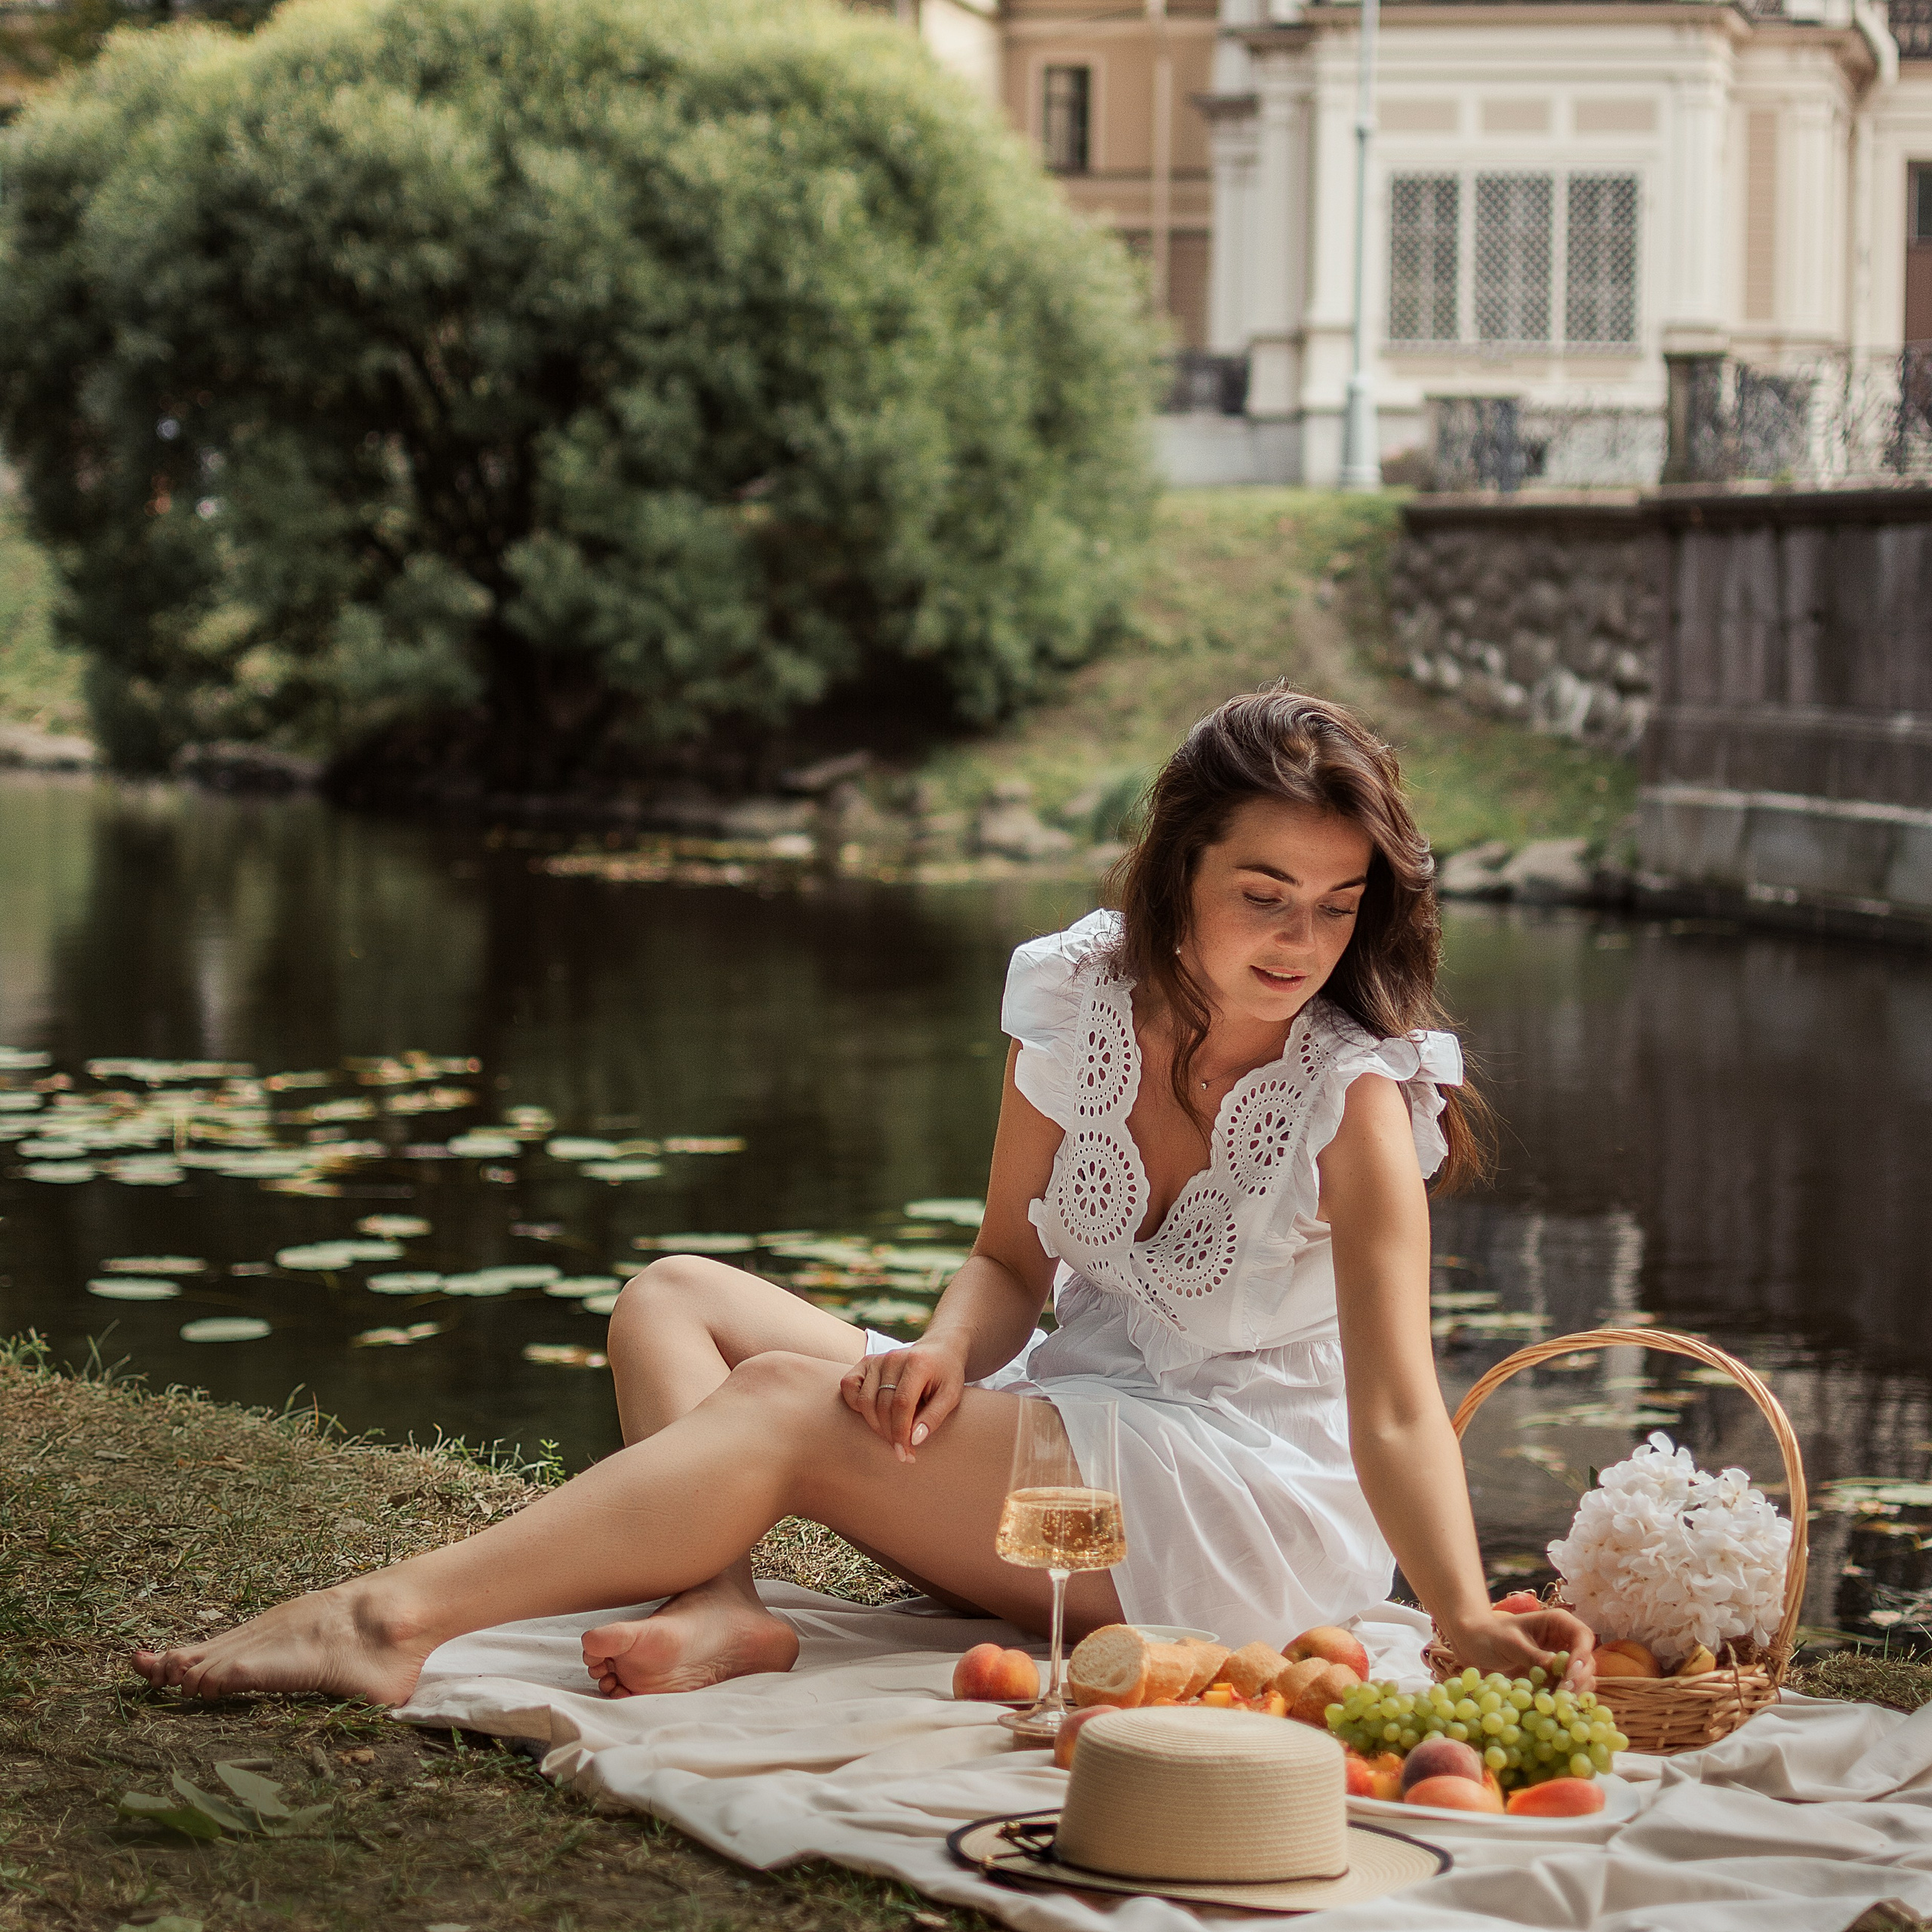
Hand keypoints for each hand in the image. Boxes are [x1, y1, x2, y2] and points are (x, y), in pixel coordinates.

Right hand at [839, 1338, 967, 1461]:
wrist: (939, 1350)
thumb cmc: (946, 1376)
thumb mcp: (951, 1396)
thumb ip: (934, 1417)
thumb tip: (914, 1440)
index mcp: (917, 1363)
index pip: (902, 1403)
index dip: (901, 1432)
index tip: (906, 1454)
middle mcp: (894, 1358)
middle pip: (882, 1405)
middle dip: (890, 1434)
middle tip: (903, 1452)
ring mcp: (878, 1359)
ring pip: (865, 1401)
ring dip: (876, 1425)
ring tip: (892, 1437)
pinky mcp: (866, 1362)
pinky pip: (849, 1386)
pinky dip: (855, 1404)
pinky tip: (872, 1415)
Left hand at [1445, 1606, 1595, 1690]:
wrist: (1473, 1644)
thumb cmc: (1489, 1635)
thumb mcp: (1509, 1642)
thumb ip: (1532, 1654)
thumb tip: (1555, 1666)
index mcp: (1557, 1623)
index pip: (1582, 1635)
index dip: (1582, 1654)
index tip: (1571, 1672)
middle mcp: (1564, 1641)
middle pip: (1586, 1660)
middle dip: (1578, 1678)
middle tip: (1564, 1694)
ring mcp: (1561, 1662)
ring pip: (1581, 1679)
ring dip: (1573, 1692)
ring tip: (1557, 1704)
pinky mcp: (1554, 1680)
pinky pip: (1566, 1691)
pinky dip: (1562, 1700)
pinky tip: (1551, 1708)